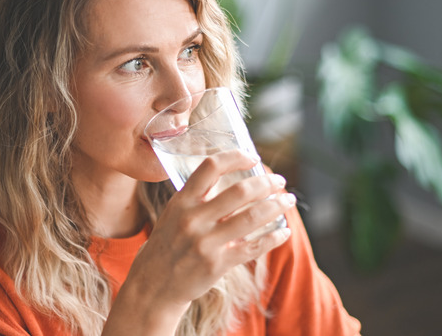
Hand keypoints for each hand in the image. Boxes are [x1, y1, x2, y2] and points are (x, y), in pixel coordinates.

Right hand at [117, 150, 295, 324]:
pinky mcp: (216, 265)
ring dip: (276, 206)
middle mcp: (192, 219)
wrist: (153, 285)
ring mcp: (205, 243)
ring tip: (288, 200)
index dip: (235, 157)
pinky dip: (273, 237)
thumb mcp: (173, 214)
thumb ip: (198, 198)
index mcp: (181, 201)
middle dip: (266, 183)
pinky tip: (284, 231)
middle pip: (239, 192)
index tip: (253, 157)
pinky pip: (253, 248)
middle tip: (280, 181)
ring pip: (251, 217)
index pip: (210, 167)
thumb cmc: (168, 245)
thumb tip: (233, 180)